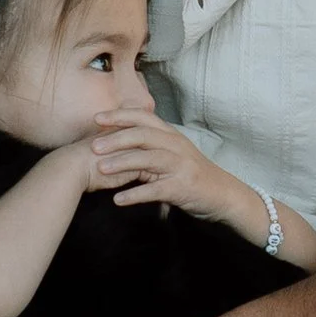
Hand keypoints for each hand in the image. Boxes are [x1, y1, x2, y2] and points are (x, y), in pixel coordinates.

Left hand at [90, 109, 257, 225]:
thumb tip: (117, 139)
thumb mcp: (173, 152)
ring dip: (122, 163)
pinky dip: (135, 195)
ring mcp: (180, 166)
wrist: (222, 194)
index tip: (96, 119)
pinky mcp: (182, 188)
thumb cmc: (192, 173)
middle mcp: (176, 146)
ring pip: (148, 159)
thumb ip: (150, 145)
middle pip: (143, 135)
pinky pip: (155, 190)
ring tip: (100, 168)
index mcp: (171, 135)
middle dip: (116, 139)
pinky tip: (118, 200)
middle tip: (92, 146)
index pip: (144, 117)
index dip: (120, 116)